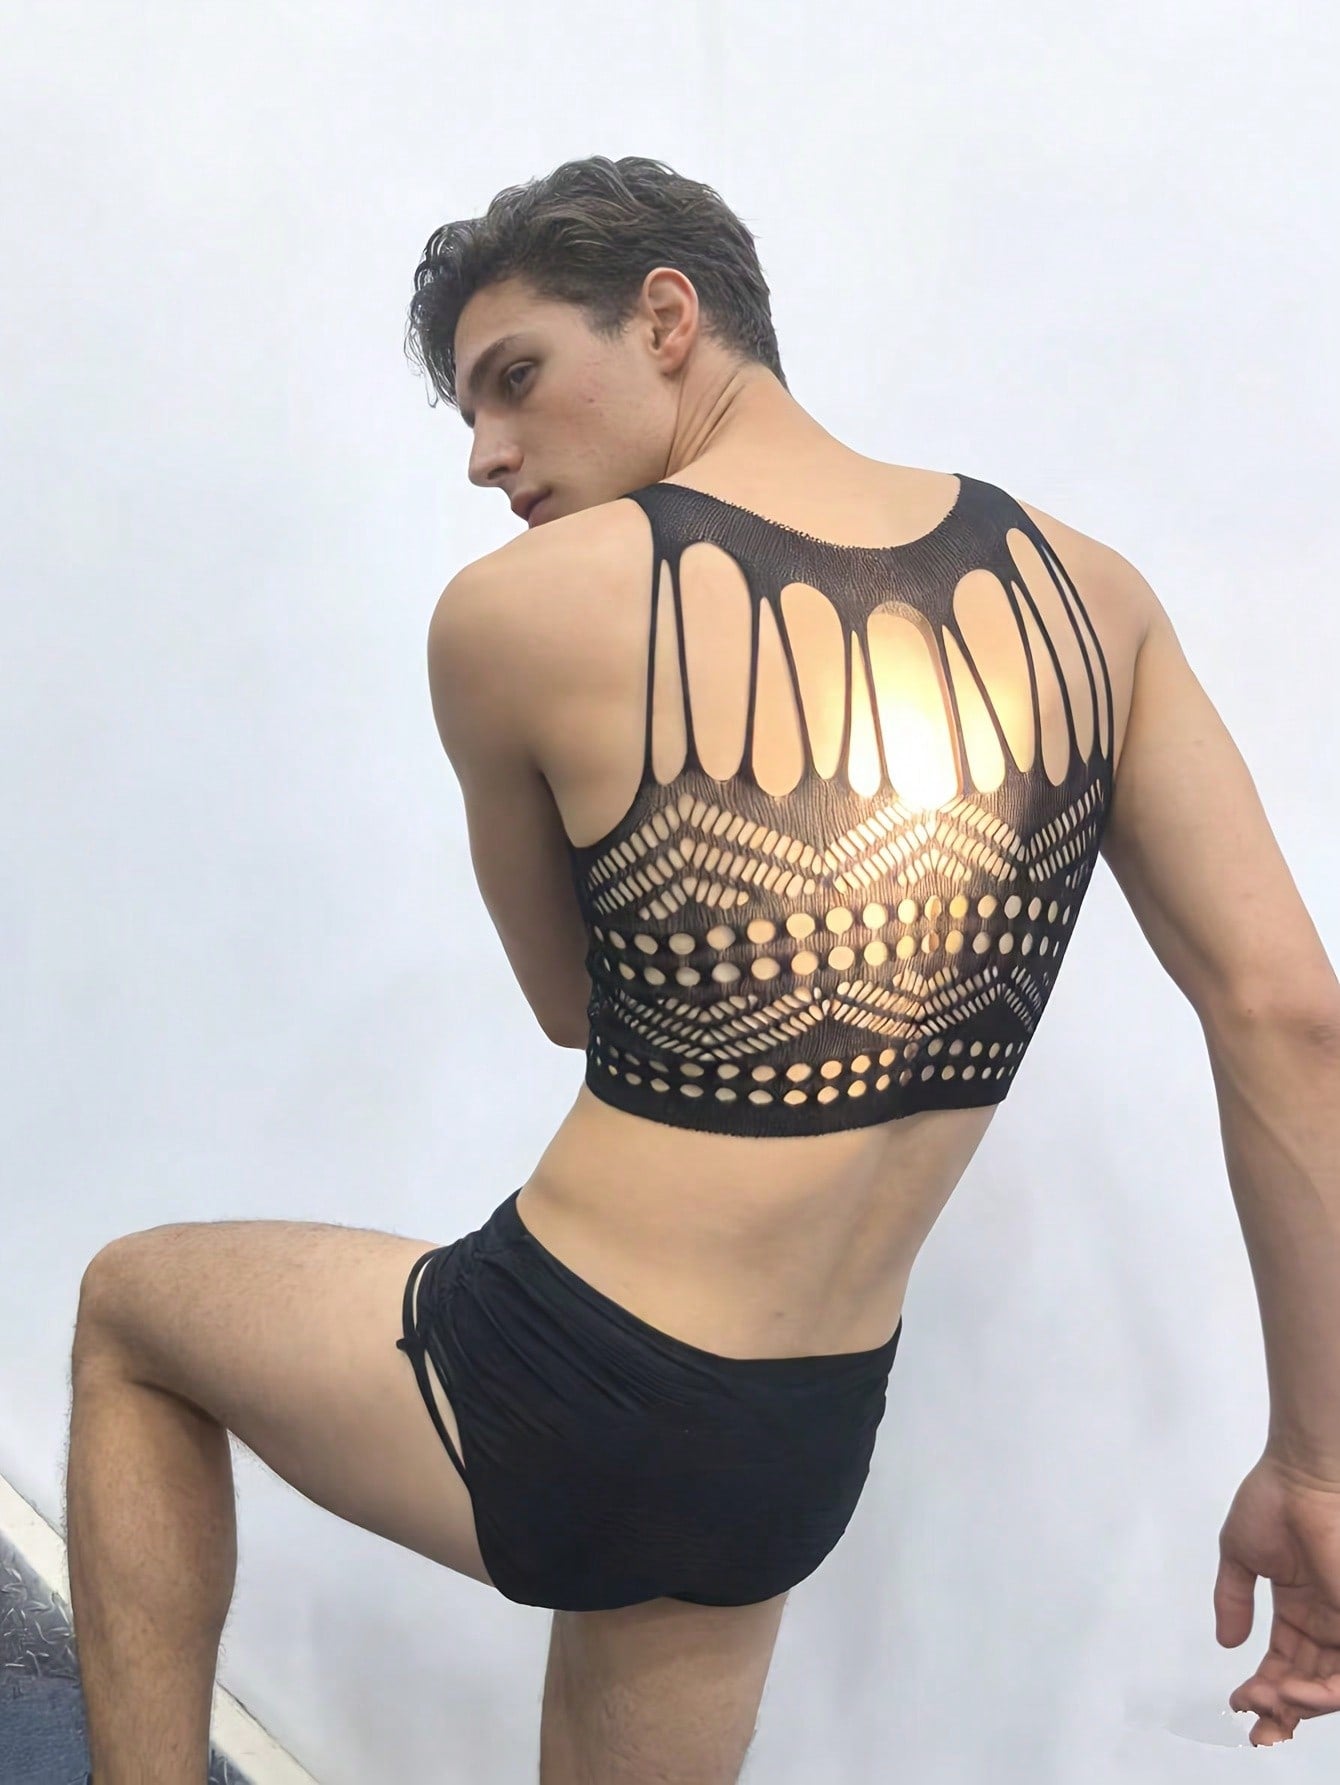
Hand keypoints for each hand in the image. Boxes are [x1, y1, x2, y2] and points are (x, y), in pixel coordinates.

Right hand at [1215, 1450, 1339, 1744]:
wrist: (1304, 1476)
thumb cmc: (1272, 1502)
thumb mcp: (1240, 1555)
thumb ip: (1232, 1599)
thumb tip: (1227, 1644)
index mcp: (1302, 1609)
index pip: (1288, 1665)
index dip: (1266, 1690)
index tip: (1238, 1702)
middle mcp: (1328, 1623)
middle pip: (1309, 1684)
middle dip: (1281, 1709)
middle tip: (1254, 1717)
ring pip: (1331, 1688)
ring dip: (1299, 1706)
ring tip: (1267, 1704)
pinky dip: (1321, 1694)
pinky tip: (1287, 1691)